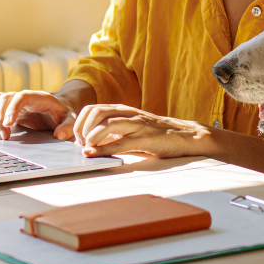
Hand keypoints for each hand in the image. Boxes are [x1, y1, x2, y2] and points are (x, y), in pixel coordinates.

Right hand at [0, 90, 76, 140]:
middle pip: (4, 98)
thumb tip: (58, 135)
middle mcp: (22, 96)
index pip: (21, 97)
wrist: (58, 109)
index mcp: (37, 97)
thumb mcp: (70, 118)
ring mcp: (13, 102)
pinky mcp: (7, 109)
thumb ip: (67, 126)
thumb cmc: (63, 113)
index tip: (9, 123)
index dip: (13, 108)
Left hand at [72, 104, 214, 158]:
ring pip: (105, 124)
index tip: (78, 139)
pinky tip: (95, 155)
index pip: (91, 109)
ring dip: (90, 137)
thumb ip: (113, 132)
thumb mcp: (132, 128)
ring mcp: (137, 125)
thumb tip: (90, 143)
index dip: (79, 123)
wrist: (186, 136)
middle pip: (95, 112)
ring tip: (88, 148)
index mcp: (123, 110)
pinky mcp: (146, 138)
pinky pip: (120, 142)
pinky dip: (103, 149)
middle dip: (81, 129)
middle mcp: (128, 114)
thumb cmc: (157, 134)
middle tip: (82, 144)